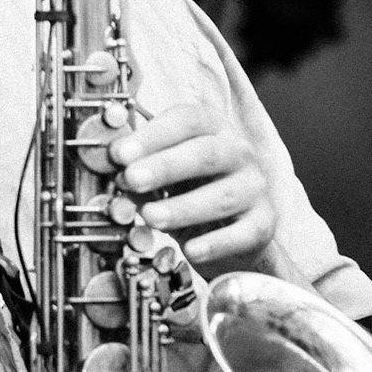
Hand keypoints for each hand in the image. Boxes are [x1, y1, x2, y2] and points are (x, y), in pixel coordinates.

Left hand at [108, 103, 275, 268]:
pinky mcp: (262, 223)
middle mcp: (239, 153)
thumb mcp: (165, 174)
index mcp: (213, 130)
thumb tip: (109, 170)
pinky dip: (215, 243)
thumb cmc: (195, 191)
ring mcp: (254, 188)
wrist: (235, 230)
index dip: (153, 135)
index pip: (188, 121)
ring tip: (150, 217)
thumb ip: (141, 169)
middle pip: (206, 154)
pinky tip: (191, 250)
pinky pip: (242, 233)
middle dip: (165, 167)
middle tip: (131, 180)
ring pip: (223, 196)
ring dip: (182, 207)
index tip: (120, 153)